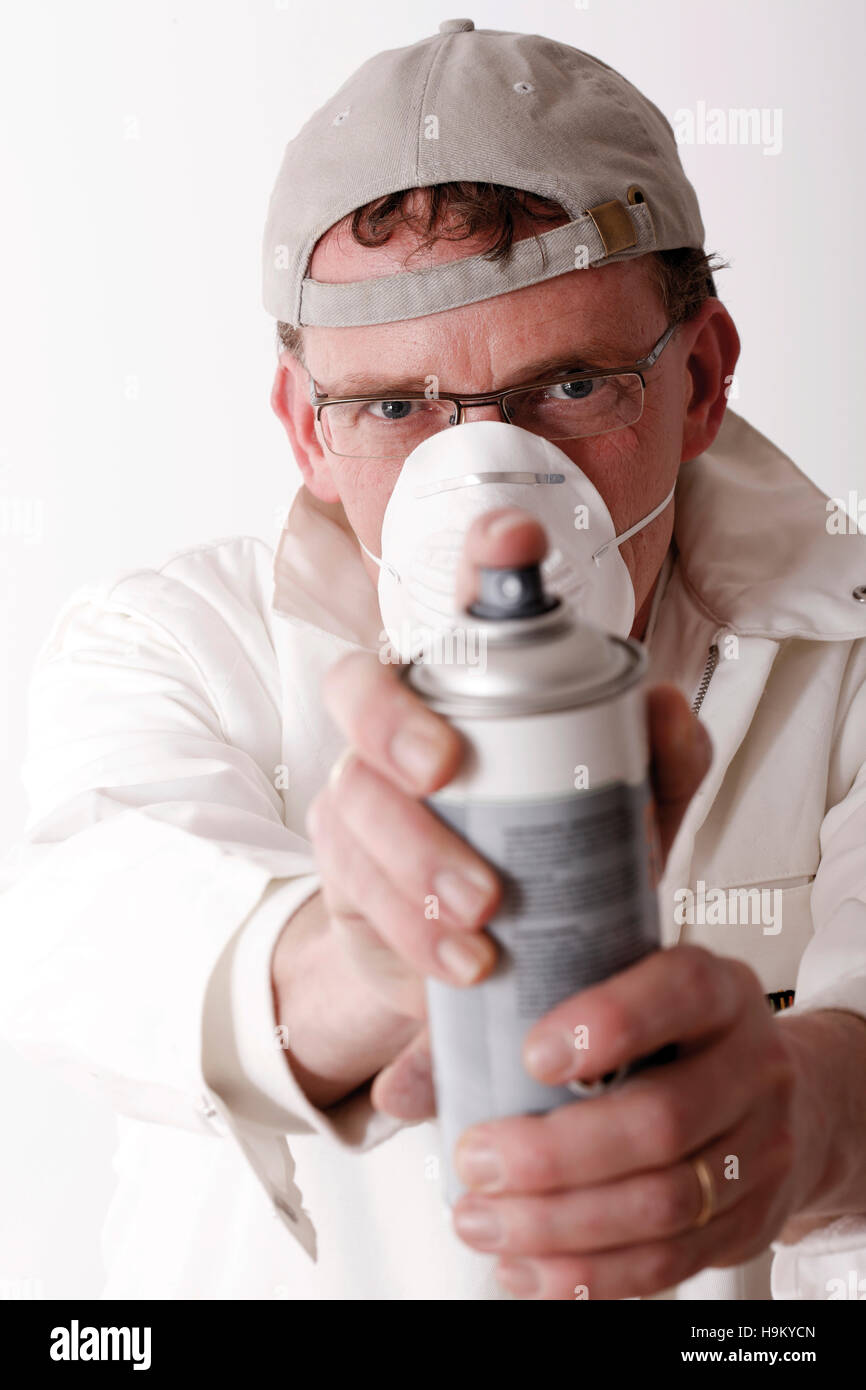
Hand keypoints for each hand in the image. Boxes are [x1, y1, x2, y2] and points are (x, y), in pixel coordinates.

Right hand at [371, 524, 713, 1112]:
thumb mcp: (622, 815)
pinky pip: (355, 886)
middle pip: (358, 689)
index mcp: (470, 692)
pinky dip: (413, 927)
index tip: (513, 535)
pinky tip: (465, 961)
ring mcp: (360, 797)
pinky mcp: (344, 872)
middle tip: (445, 770)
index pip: (463, 610)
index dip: (481, 564)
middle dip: (393, 722)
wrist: (490, 958)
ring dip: (413, 852)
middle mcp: (398, 726)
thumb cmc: (556, 856)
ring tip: (481, 910)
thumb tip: (664, 707)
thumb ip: (658, 765)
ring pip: (353, 798)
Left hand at [450, 945, 804, 1298]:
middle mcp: (751, 1064)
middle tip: (476, 1162)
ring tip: (482, 1222)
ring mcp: (761, 1146)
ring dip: (559, 1225)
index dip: (608, 1024)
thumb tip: (397, 1091)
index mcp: (714, 988)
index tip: (531, 1056)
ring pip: (663, 1203)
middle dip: (555, 1155)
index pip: (675, 992)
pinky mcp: (751, 1220)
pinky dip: (591, 1274)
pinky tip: (528, 1267)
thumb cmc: (663, 1039)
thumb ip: (502, 1025)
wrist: (781, 1095)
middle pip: (662, 1120)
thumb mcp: (605, 1000)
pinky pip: (672, 1262)